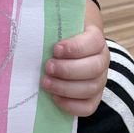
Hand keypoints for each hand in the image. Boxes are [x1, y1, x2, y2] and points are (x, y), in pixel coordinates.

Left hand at [41, 0, 108, 116]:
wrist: (69, 48)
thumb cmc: (61, 36)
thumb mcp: (59, 25)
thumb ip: (52, 25)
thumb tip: (31, 26)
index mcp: (95, 39)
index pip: (93, 42)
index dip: (75, 47)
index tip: (55, 49)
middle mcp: (102, 60)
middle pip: (94, 68)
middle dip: (68, 70)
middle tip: (47, 67)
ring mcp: (100, 80)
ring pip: (91, 88)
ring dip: (66, 88)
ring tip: (45, 83)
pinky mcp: (94, 96)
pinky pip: (88, 107)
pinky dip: (71, 105)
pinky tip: (55, 98)